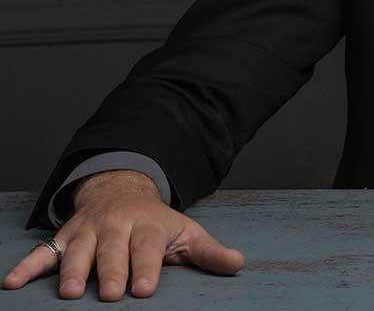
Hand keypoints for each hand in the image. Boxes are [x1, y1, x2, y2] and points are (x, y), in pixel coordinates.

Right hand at [2, 169, 244, 300]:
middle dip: (112, 271)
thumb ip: (209, 253)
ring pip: (78, 251)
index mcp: (148, 226)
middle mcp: (116, 226)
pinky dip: (27, 266)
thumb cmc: (157, 224)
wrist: (122, 192)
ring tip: (71, 293)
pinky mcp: (64, 238)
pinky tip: (12, 283)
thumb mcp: (186, 234)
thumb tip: (238, 264)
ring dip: (73, 270)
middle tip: (111, 294)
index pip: (148, 248)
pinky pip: (42, 252)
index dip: (146, 268)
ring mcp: (88, 231)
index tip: (144, 290)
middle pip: (113, 250)